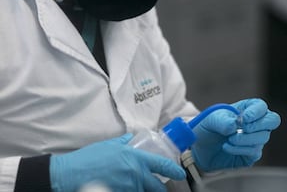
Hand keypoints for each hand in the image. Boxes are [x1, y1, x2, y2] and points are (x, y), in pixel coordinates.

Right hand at [50, 133, 185, 191]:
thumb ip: (124, 142)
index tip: (180, 174)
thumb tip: (133, 138)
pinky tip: (125, 188)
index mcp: (135, 158)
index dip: (174, 170)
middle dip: (160, 189)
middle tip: (158, 188)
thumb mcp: (109, 145)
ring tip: (136, 186)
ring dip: (143, 191)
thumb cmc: (88, 158)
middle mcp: (135, 174)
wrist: (68, 174)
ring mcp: (127, 188)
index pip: (162, 165)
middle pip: (156, 187)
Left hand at [191, 98, 280, 171]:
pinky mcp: (251, 154)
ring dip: (243, 138)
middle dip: (258, 125)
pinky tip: (227, 147)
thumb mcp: (210, 119)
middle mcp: (255, 124)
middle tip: (243, 128)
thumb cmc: (207, 128)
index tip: (243, 119)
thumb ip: (223, 121)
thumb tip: (235, 127)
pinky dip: (239, 149)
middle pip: (273, 120)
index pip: (262, 106)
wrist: (199, 148)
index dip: (256, 112)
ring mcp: (255, 139)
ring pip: (262, 138)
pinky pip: (253, 152)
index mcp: (247, 109)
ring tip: (228, 139)